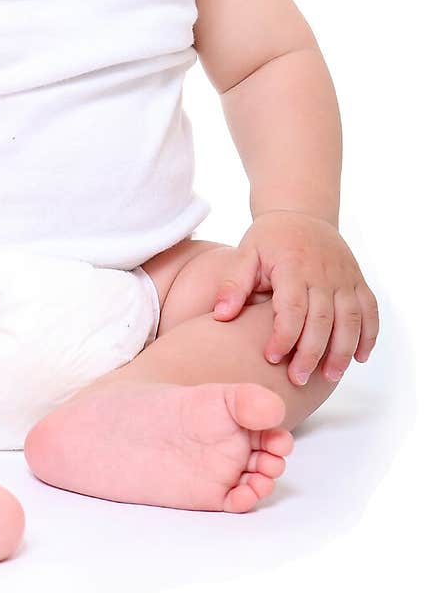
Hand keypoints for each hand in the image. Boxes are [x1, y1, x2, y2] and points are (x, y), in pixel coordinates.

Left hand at [211, 210, 379, 386]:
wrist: (302, 213)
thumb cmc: (270, 239)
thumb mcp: (245, 253)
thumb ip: (233, 284)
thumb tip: (222, 316)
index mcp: (292, 266)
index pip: (292, 307)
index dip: (284, 336)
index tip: (271, 358)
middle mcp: (323, 273)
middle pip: (322, 319)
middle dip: (311, 353)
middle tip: (296, 379)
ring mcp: (344, 277)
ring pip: (350, 319)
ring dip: (342, 350)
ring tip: (329, 377)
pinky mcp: (358, 281)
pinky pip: (370, 310)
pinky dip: (369, 334)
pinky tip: (359, 357)